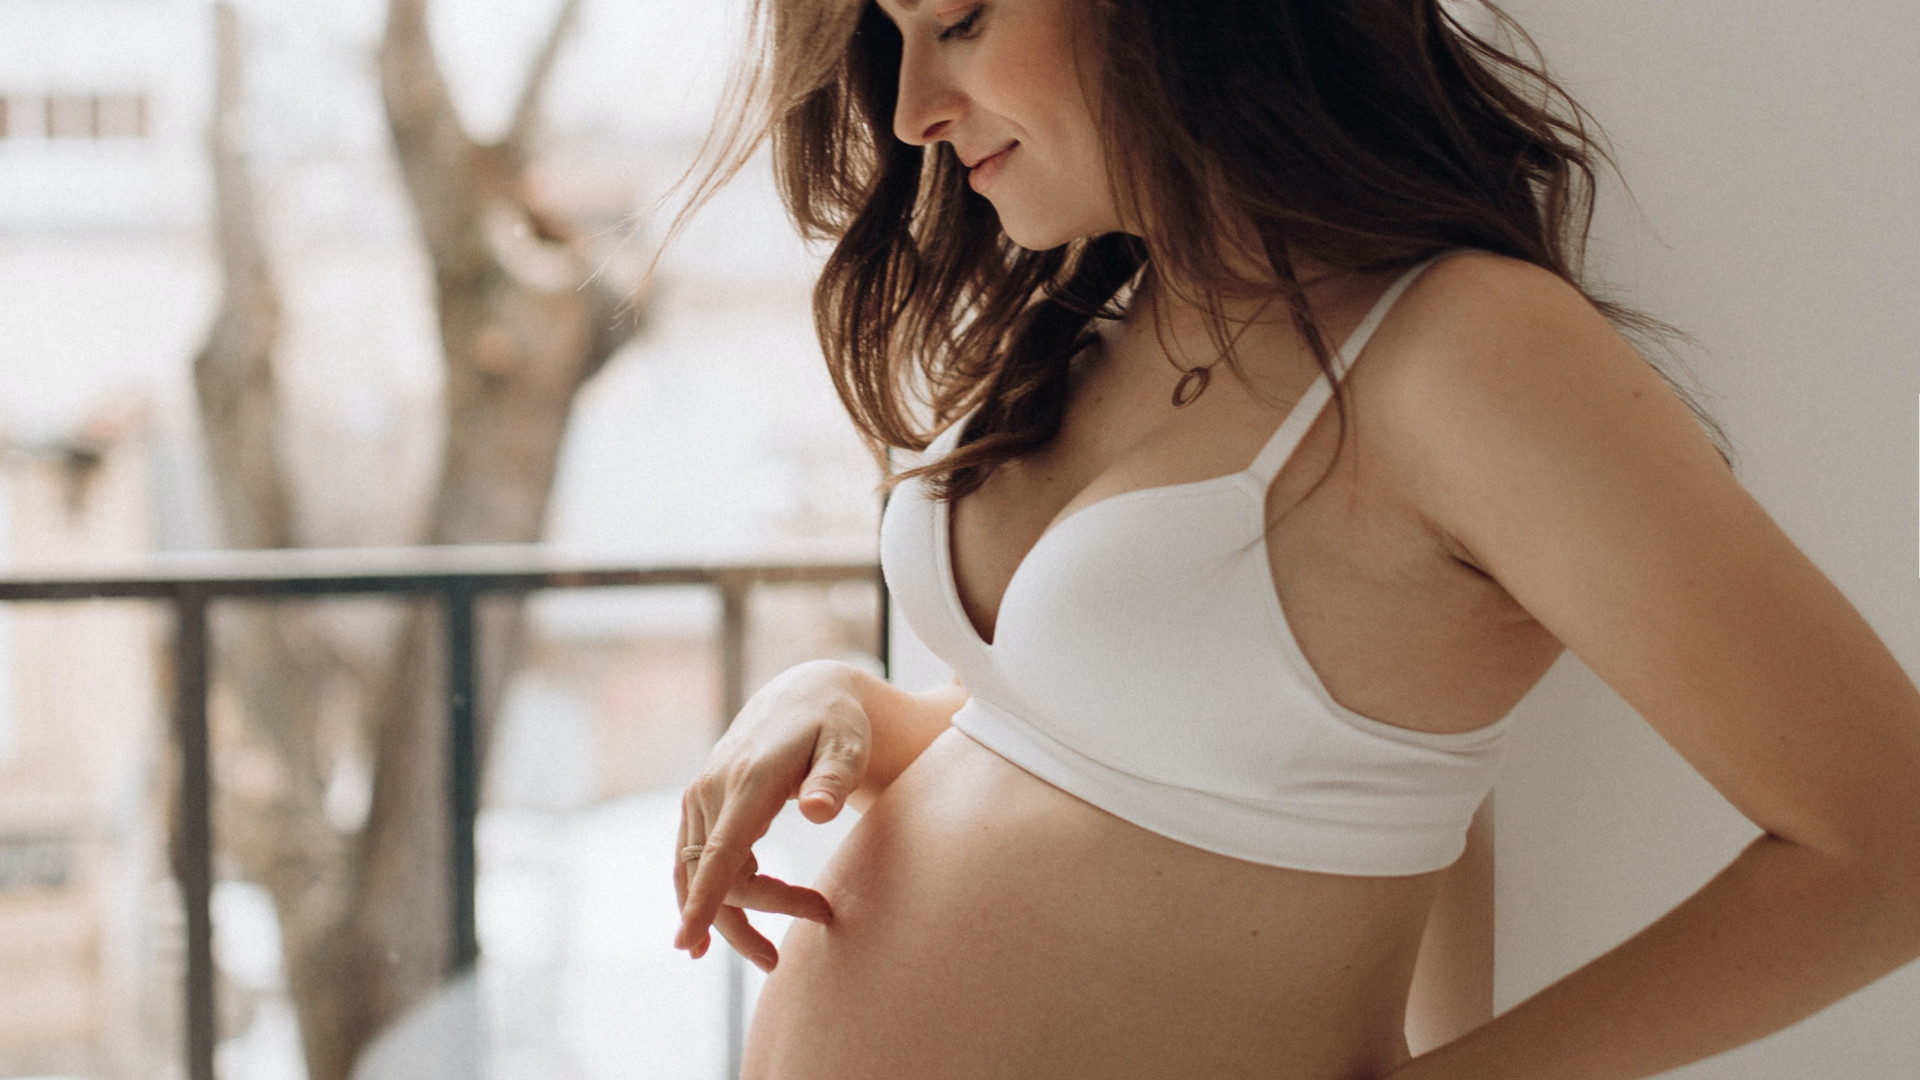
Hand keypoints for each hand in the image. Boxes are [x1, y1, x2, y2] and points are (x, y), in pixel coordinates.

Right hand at [674, 660, 865, 968]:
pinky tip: (707, 936)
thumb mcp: (848, 744)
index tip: (689, 941)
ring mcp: (700, 798)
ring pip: (699, 875)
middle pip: (716, 874)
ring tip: (771, 957)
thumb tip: (820, 811)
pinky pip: (693, 863)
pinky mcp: (700, 806)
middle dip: (760, 913)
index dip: (705, 898)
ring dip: (730, 918)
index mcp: (747, 779)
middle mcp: (712, 790)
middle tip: (824, 914)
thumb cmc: (834, 724)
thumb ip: (835, 777)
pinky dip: (702, 898)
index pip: (720, 849)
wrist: (803, 697)